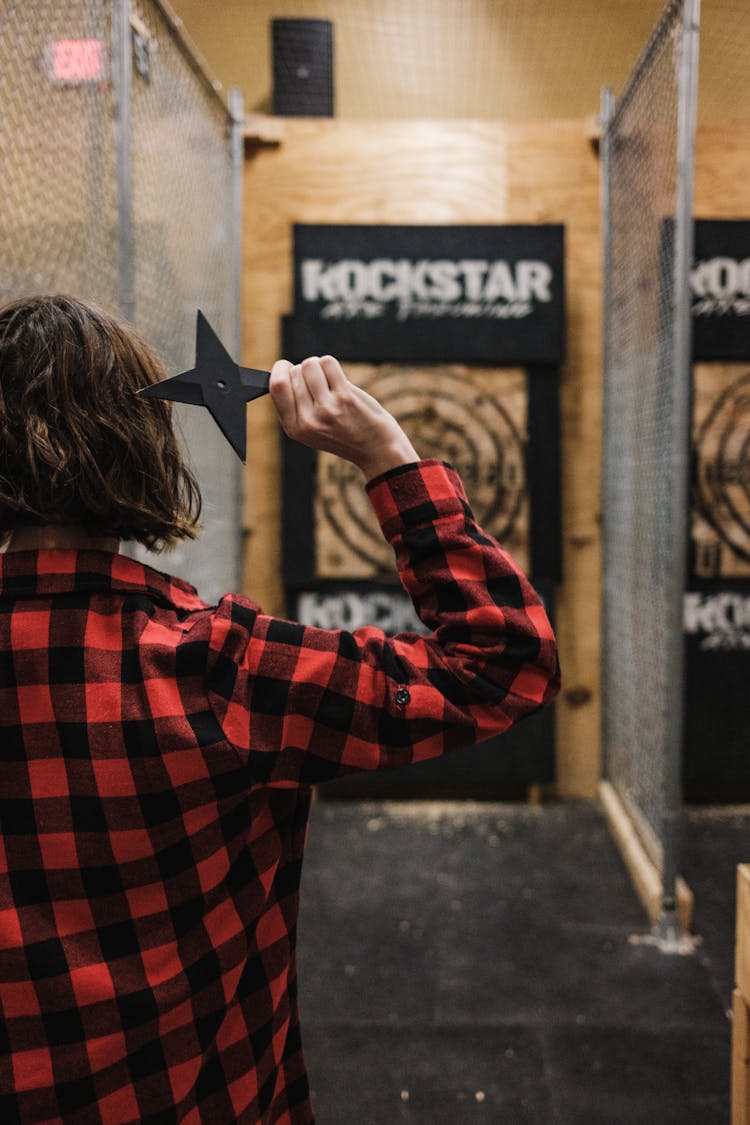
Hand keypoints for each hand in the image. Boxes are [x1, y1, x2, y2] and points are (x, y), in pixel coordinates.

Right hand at [269, 355, 419, 480]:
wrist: (376, 450)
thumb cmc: (344, 435)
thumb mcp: (312, 431)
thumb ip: (296, 407)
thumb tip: (284, 371)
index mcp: (294, 428)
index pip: (276, 386)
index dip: (280, 370)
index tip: (286, 366)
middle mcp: (308, 420)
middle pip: (294, 372)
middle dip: (305, 371)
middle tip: (320, 385)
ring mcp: (327, 408)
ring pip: (310, 364)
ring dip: (319, 366)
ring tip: (330, 381)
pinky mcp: (345, 398)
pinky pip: (328, 363)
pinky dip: (332, 365)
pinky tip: (339, 379)